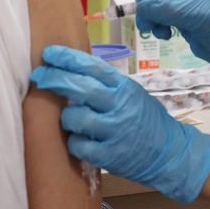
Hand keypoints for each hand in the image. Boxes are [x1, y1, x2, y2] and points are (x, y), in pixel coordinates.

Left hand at [30, 46, 209, 203]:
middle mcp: (119, 106)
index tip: (49, 53)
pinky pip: (78, 145)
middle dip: (54, 79)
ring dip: (67, 117)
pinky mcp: (110, 155)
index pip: (92, 67)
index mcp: (124, 88)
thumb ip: (106, 85)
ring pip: (75, 117)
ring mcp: (114, 131)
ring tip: (73, 120)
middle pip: (80, 87)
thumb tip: (72, 71)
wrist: (170, 152)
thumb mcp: (131, 94)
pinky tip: (81, 141)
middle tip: (39, 76)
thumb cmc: (145, 120)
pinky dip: (75, 142)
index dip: (68, 58)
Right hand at [135, 0, 209, 84]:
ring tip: (155, 31)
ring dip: (152, 17)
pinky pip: (160, 16)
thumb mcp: (195, 15)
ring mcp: (185, 0)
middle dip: (150, 3)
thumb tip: (140, 8)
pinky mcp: (181, 17)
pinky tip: (165, 35)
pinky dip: (158, 25)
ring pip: (156, 2)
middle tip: (145, 19)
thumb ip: (166, 9)